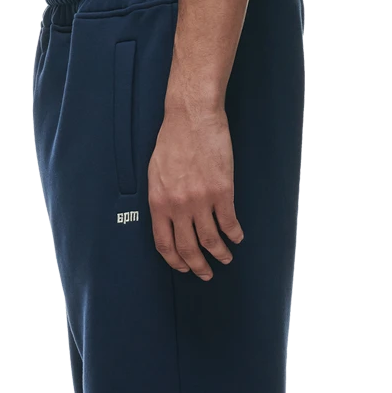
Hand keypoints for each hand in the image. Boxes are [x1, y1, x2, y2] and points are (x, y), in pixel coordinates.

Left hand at [147, 103, 243, 280]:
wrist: (192, 118)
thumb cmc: (171, 141)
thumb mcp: (155, 173)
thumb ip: (160, 199)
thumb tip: (167, 219)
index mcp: (158, 202)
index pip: (164, 243)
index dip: (174, 260)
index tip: (183, 267)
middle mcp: (178, 206)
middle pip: (188, 247)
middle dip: (198, 266)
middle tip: (205, 273)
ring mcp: (201, 200)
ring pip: (211, 239)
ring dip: (219, 254)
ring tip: (225, 258)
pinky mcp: (222, 191)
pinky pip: (229, 222)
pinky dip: (234, 233)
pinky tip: (237, 237)